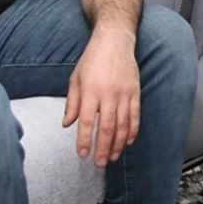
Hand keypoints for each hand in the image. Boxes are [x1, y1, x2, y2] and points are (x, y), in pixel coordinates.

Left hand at [62, 29, 140, 166]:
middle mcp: (108, 93)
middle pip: (106, 127)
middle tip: (100, 163)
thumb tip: (67, 123)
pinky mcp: (135, 91)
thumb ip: (72, 102)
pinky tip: (128, 141)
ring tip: (113, 156)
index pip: (86, 121)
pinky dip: (132, 130)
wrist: (114, 40)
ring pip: (123, 124)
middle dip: (103, 148)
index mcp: (91, 90)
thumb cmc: (92, 59)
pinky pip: (135, 115)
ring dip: (118, 143)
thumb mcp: (76, 78)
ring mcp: (124, 93)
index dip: (84, 140)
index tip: (82, 153)